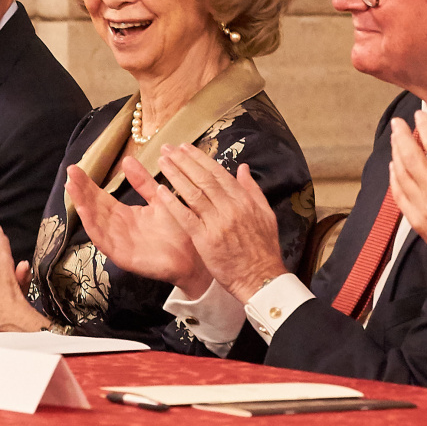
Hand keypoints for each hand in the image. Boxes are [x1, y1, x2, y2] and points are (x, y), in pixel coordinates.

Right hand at [66, 159, 213, 296]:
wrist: (194, 257)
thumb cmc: (178, 230)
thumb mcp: (158, 199)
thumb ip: (143, 182)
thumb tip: (127, 160)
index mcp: (125, 216)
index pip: (101, 198)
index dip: (88, 184)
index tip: (76, 168)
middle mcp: (117, 228)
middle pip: (94, 207)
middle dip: (81, 190)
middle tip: (70, 172)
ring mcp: (118, 242)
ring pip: (95, 222)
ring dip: (82, 205)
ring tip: (72, 187)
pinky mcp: (122, 256)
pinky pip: (104, 240)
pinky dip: (93, 225)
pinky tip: (85, 211)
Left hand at [156, 144, 287, 303]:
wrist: (261, 278)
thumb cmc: (263, 249)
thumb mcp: (265, 214)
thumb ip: (252, 189)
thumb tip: (243, 168)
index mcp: (244, 200)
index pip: (218, 173)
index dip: (200, 158)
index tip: (186, 147)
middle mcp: (230, 207)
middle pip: (203, 178)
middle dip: (184, 161)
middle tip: (168, 148)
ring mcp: (217, 223)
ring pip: (193, 193)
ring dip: (176, 175)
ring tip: (162, 161)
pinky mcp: (206, 240)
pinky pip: (186, 217)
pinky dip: (173, 203)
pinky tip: (161, 191)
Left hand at [388, 116, 426, 279]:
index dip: (426, 127)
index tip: (421, 116)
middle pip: (412, 157)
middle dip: (402, 136)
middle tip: (398, 123)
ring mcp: (425, 209)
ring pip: (402, 175)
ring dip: (396, 153)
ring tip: (395, 139)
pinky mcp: (418, 222)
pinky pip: (399, 195)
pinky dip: (394, 178)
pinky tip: (394, 167)